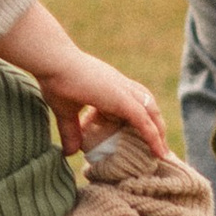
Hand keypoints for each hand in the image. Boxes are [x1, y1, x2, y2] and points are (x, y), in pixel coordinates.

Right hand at [0, 0, 171, 157]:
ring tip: (163, 152)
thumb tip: (69, 153)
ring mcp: (123, 90)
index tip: (145, 136)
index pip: (134, 101)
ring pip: (150, 111)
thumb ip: (70, 131)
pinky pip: (143, 120)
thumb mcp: (65, 111)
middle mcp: (121, 85)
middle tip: (160, 147)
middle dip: (156, 125)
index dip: (142, 117)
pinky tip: (158, 151)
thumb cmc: (55, 80)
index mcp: (110, 86)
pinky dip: (152, 135)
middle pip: (148, 105)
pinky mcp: (121, 98)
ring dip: (159, 131)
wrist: (53, 62)